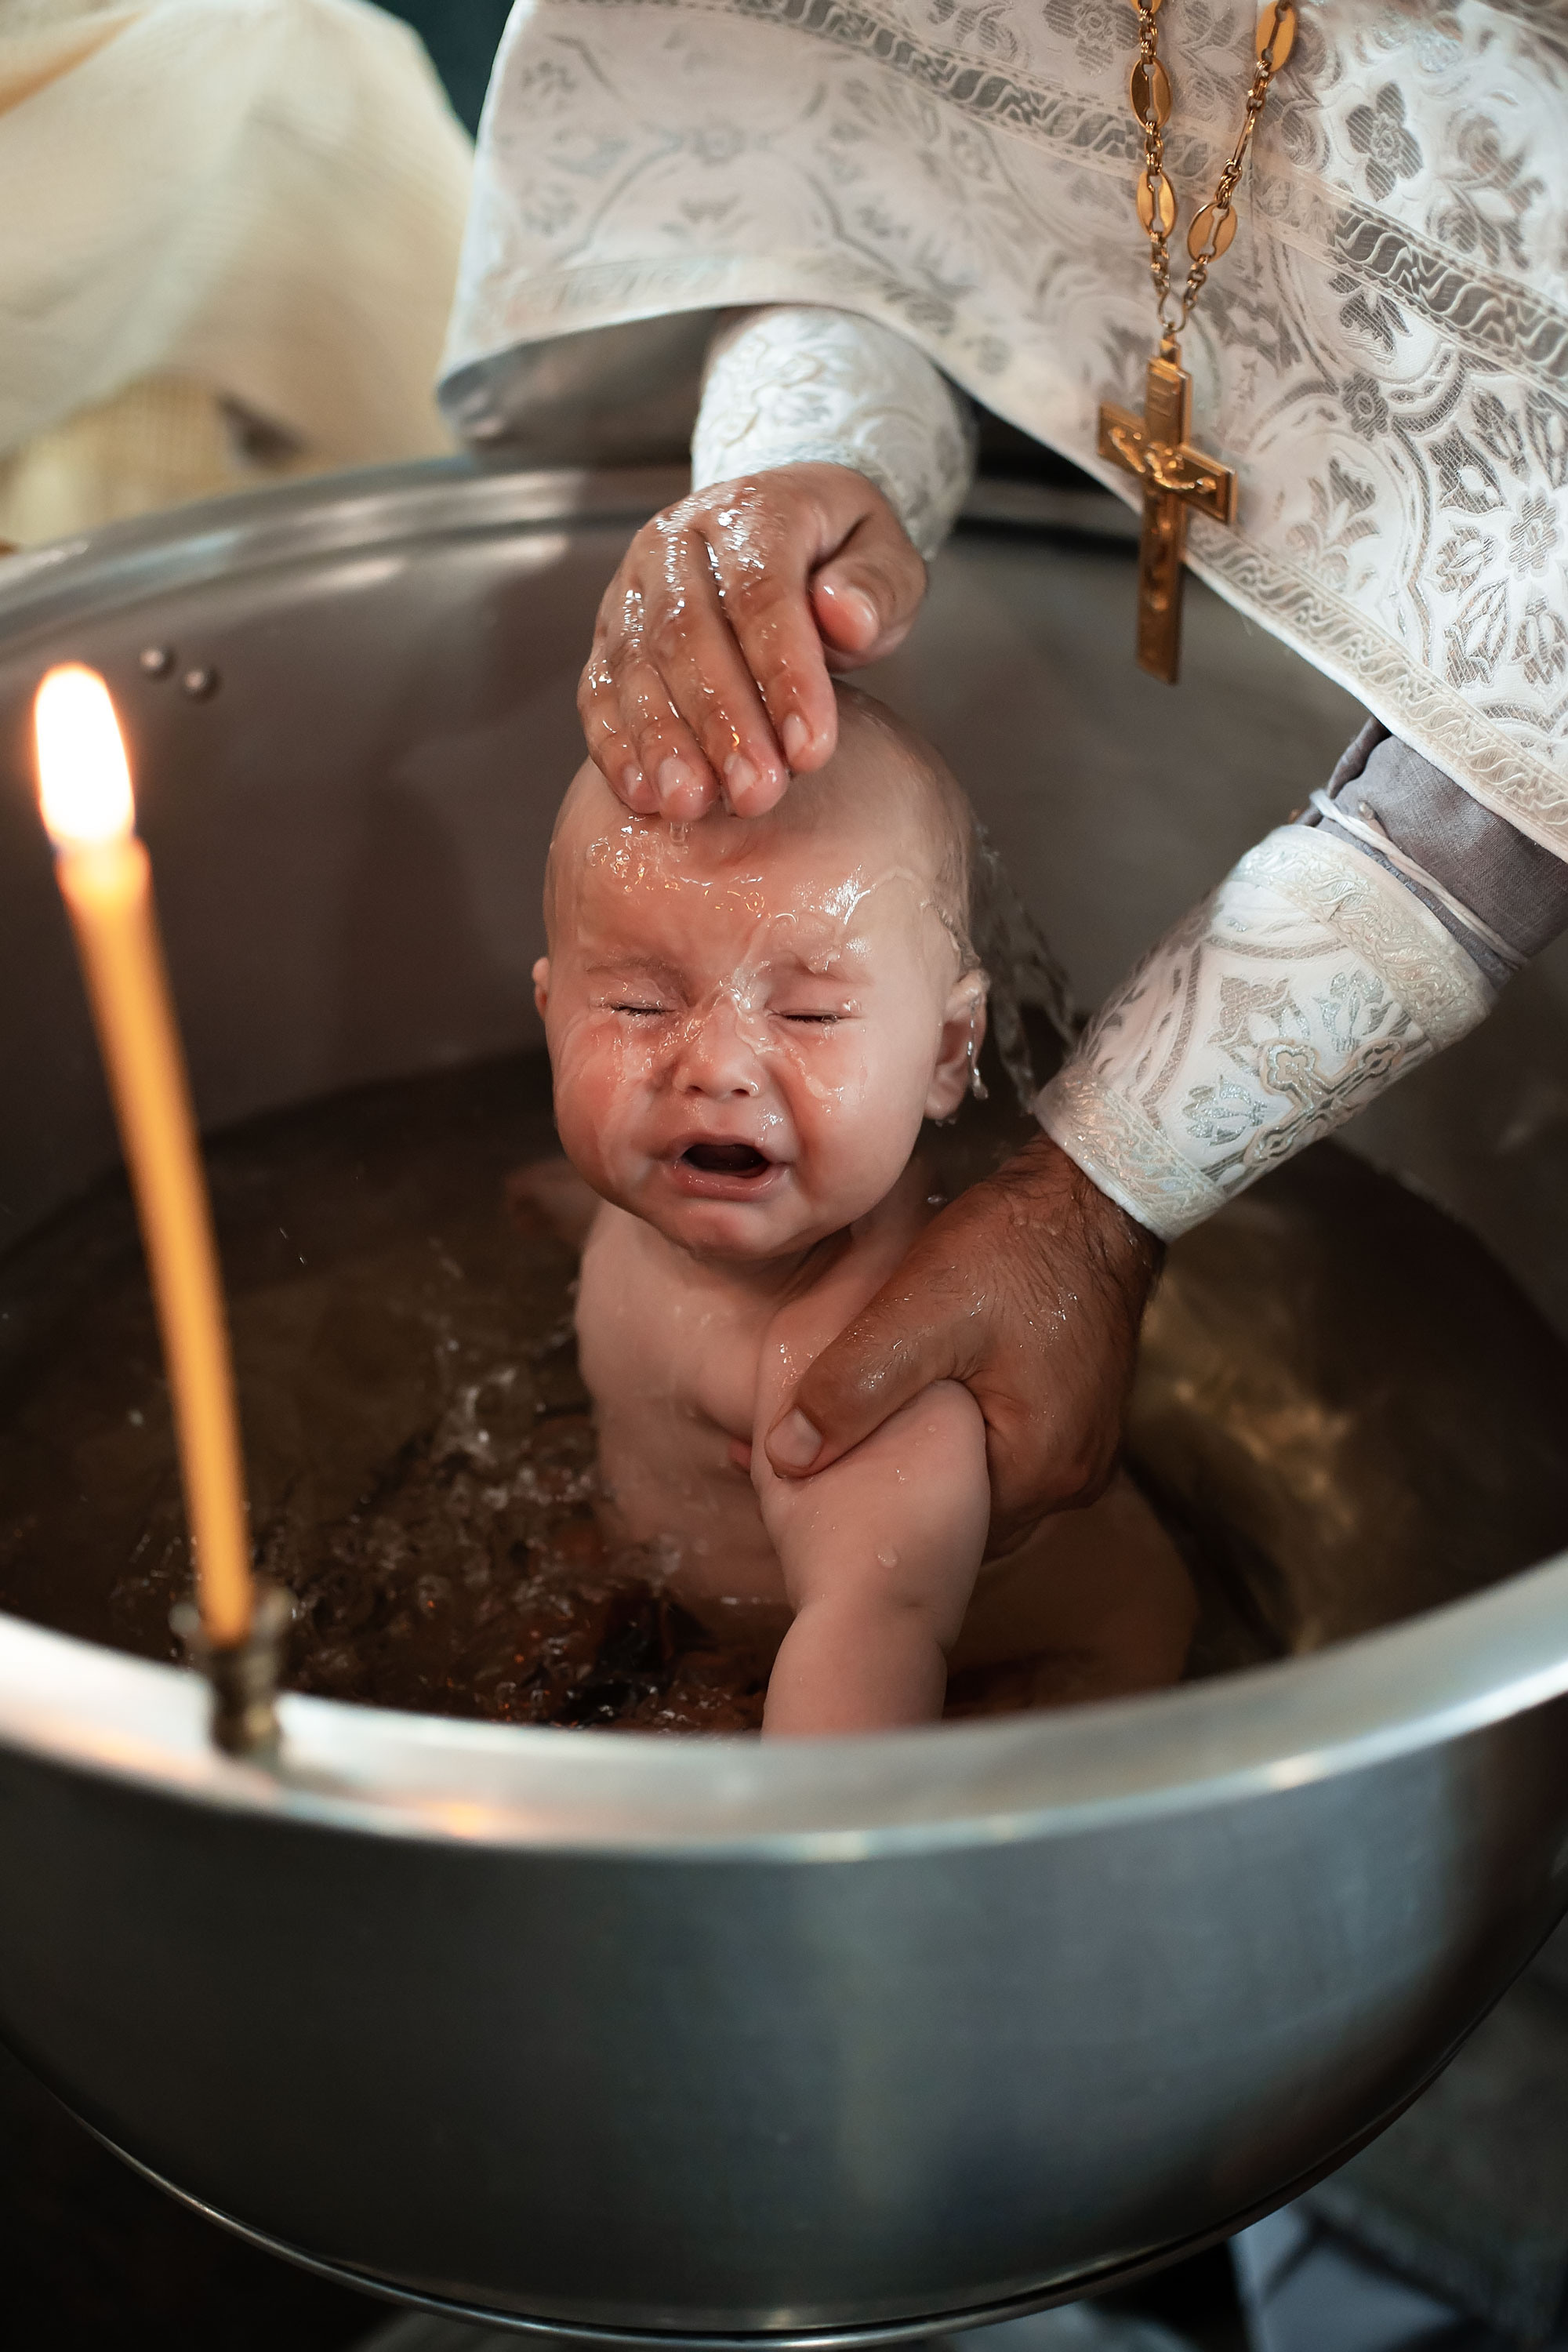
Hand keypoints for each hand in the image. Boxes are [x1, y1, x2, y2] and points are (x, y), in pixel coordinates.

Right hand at [577, 462, 926, 819]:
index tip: (811, 749)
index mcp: (752, 509)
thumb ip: (877, 586)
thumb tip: (848, 617)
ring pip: (635, 665)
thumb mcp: (887, 558)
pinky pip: (600, 690)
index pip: (761, 593)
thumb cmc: (839, 560)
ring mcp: (633, 589)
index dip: (784, 675)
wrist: (782, 532)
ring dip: (662, 742)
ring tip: (692, 803)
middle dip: (722, 722)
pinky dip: (617, 746)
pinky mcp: (609, 635)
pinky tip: (644, 794)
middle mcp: (677, 542)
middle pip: (687, 634)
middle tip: (755, 793)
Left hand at [763, 1135, 1161, 1552]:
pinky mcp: (1080, 1416)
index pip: (942, 1533)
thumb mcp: (919, 1312)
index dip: (876, 1506)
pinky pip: (1011, 1448)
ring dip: (932, 1459)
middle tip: (835, 1454)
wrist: (1092, 1194)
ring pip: (985, 1478)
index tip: (821, 1482)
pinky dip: (965, 1434)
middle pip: (967, 1513)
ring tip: (870, 1426)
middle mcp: (1072, 1478)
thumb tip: (786, 1457)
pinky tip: (923, 1400)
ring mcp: (1084, 1449)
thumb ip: (853, 1387)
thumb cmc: (1013, 1248)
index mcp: (1039, 1471)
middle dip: (902, 1487)